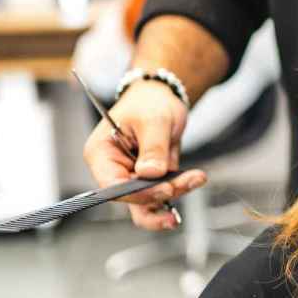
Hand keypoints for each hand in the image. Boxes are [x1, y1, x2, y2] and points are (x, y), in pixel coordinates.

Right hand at [82, 80, 205, 230]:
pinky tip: (195, 178)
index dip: (138, 192)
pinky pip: (163, 191)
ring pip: (149, 200)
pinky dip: (181, 187)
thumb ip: (153, 148)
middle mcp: (113, 169)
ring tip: (195, 178)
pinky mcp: (150, 178)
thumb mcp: (154, 120)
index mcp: (101, 154)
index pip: (113, 185)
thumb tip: (151, 174)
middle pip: (132, 197)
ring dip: (174, 192)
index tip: (165, 188)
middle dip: (161, 194)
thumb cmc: (149, 103)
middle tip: (185, 184)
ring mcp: (132, 175)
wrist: (162, 97)